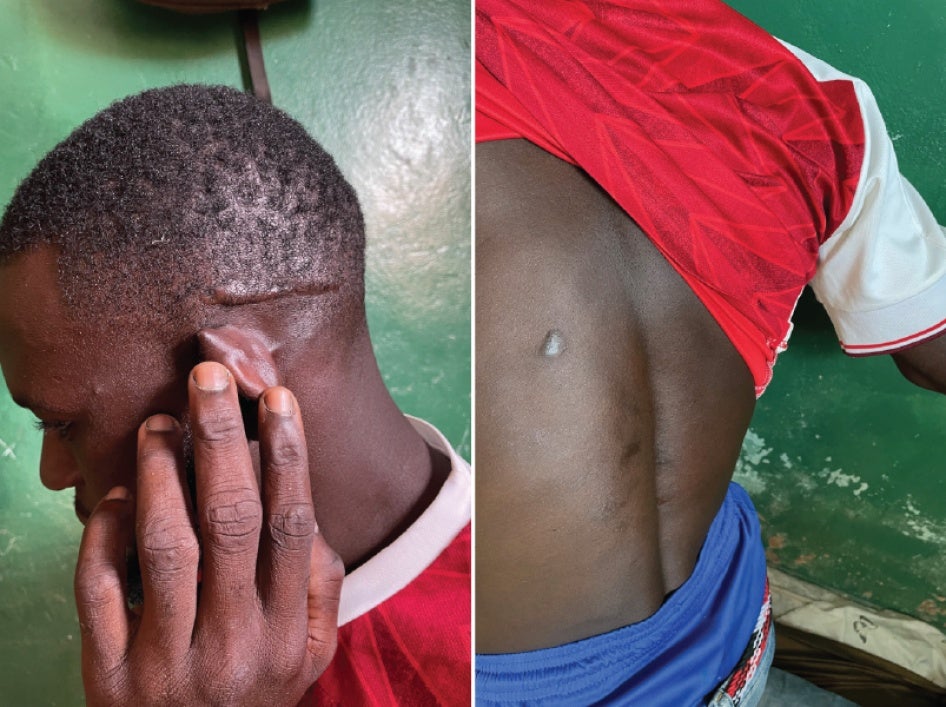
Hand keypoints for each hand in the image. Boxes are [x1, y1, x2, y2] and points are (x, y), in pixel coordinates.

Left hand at [74, 362, 343, 705]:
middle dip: (222, 440)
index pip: (290, 526)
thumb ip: (321, 587)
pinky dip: (104, 536)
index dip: (286, 456)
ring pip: (165, 547)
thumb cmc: (255, 696)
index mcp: (286, 633)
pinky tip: (115, 496)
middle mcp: (234, 643)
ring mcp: (168, 661)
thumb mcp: (310, 655)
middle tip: (208, 378)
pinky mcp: (109, 675)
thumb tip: (306, 513)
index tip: (277, 400)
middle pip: (230, 522)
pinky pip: (102, 591)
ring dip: (162, 474)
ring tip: (159, 423)